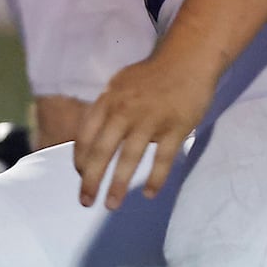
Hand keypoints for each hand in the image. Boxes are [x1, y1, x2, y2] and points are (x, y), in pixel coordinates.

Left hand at [72, 47, 219, 210]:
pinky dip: (155, 178)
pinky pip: (162, 158)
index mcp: (108, 101)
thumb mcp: (118, 86)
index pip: (86, 135)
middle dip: (91, 179)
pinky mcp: (175, 128)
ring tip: (112, 204)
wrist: (185, 61)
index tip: (80, 176)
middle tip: (85, 201)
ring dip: (118, 185)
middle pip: (102, 150)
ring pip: (129, 158)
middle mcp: (124, 112)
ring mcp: (150, 120)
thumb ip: (106, 110)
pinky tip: (150, 194)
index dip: (80, 159)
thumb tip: (92, 137)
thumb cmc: (149, 76)